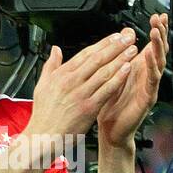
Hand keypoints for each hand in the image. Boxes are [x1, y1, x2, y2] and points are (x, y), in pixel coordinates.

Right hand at [28, 28, 138, 144]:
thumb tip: (55, 50)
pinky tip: (126, 70)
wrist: (43, 135)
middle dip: (114, 47)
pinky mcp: (89, 107)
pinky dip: (118, 78)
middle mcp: (71, 81)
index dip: (102, 44)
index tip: (114, 37)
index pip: (85, 54)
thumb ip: (51, 65)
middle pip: (97, 59)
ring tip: (131, 50)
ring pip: (104, 72)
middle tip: (127, 38)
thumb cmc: (43, 113)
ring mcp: (81, 94)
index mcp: (61, 74)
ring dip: (120, 59)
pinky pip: (106, 90)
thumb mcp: (41, 84)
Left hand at [97, 13, 168, 147]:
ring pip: (158, 62)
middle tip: (159, 19)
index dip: (156, 31)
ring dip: (158, 47)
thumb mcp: (112, 74)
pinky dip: (152, 67)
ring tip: (156, 32)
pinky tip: (150, 56)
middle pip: (158, 51)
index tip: (157, 15)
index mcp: (138, 68)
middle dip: (160, 34)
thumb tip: (119, 37)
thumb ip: (117, 56)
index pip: (151, 45)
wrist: (111, 128)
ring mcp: (149, 86)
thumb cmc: (111, 103)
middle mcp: (146, 75)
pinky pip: (152, 80)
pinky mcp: (148, 97)